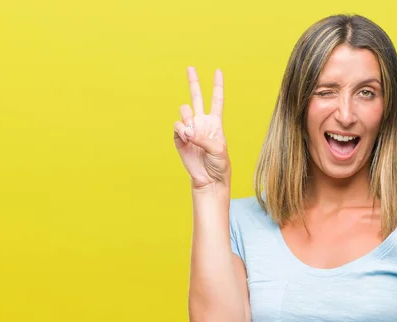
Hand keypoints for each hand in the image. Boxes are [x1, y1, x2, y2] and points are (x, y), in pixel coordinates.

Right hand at [174, 66, 229, 190]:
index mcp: (215, 123)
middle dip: (193, 82)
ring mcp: (190, 129)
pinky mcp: (179, 139)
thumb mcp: (218, 149)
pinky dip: (181, 130)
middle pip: (197, 97)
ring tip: (191, 132)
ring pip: (184, 111)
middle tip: (190, 68)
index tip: (218, 71)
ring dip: (187, 118)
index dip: (217, 86)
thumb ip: (203, 137)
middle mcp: (201, 122)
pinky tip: (186, 138)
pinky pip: (177, 126)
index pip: (217, 100)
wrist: (209, 180)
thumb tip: (187, 132)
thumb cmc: (219, 165)